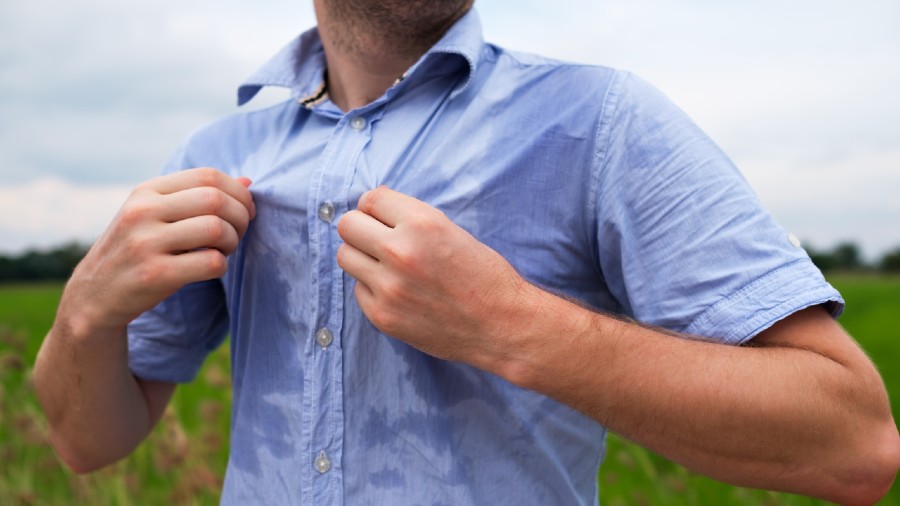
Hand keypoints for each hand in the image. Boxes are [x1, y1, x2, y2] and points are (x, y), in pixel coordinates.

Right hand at [59, 167, 255, 336]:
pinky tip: (211, 268)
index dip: (237, 192)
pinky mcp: (155, 274)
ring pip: (216, 229)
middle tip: (237, 233)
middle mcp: (143, 211)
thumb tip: (247, 181)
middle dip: (240, 217)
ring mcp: (146, 242)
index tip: (245, 210)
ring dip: (232, 241)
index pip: (207, 175)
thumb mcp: (156, 215)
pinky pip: (211, 262)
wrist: (94, 296)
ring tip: (223, 250)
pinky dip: (221, 265)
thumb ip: (197, 196)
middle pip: (215, 200)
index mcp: (146, 191)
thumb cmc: (136, 251)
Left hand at [337, 186, 530, 367]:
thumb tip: (370, 209)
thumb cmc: (483, 275)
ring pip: (346, 256)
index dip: (375, 208)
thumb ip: (410, 219)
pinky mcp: (383, 316)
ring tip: (387, 266)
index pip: (369, 199)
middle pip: (347, 225)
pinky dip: (373, 289)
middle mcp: (401, 251)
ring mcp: (389, 287)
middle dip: (361, 229)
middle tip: (378, 240)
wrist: (502, 325)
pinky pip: (359, 290)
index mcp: (422, 223)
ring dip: (362, 257)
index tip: (383, 218)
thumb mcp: (452, 230)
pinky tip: (400, 293)